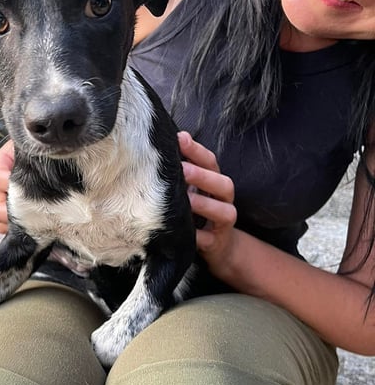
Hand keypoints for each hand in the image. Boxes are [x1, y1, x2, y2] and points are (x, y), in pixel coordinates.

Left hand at [177, 131, 237, 277]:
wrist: (216, 246)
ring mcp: (222, 223)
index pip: (211, 162)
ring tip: (186, 199)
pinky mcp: (216, 244)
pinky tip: (182, 230)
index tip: (180, 138)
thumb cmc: (197, 210)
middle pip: (224, 184)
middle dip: (203, 176)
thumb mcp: (190, 188)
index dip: (197, 150)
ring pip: (224, 212)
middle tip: (182, 169)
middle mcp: (223, 200)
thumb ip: (180, 169)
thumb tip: (159, 146)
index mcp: (215, 182)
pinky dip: (198, 236)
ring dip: (204, 204)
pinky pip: (209, 240)